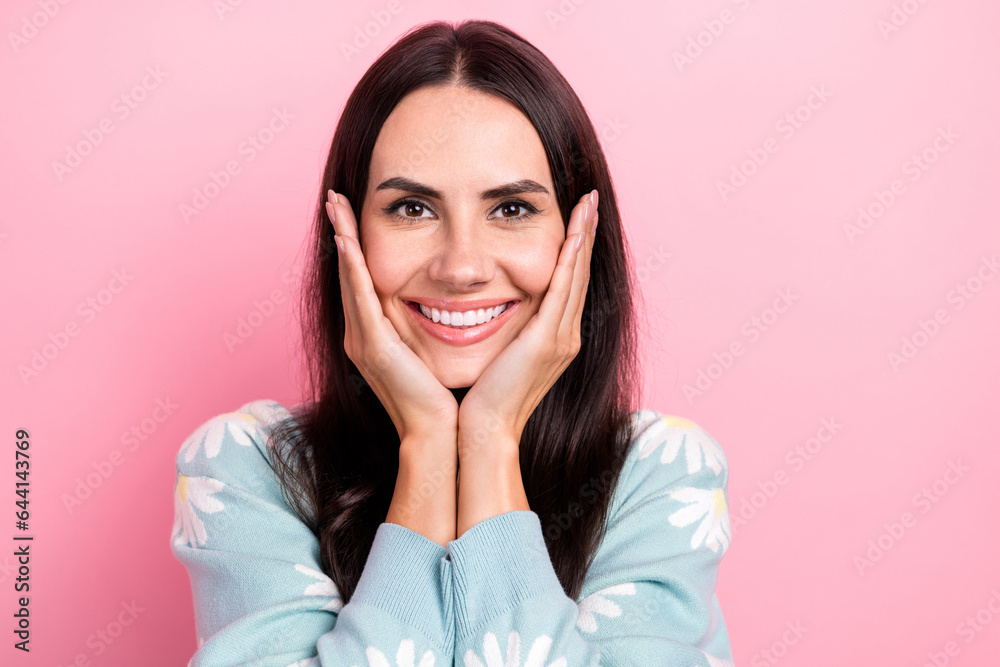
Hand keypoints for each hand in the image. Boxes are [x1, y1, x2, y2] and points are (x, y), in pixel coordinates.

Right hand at [327, 189, 458, 442]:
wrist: (435, 433)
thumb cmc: (438, 397)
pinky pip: (360, 299)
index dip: (354, 246)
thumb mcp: (428, 352)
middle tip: (335, 197)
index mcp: (372, 335)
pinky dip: (353, 269)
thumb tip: (447, 303)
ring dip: (342, 239)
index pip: (361, 280)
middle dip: (341, 232)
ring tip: (336, 206)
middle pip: (348, 273)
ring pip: (350, 279)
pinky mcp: (373, 347)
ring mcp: (362, 341)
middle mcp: (360, 335)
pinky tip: (347, 243)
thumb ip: (425, 327)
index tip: (351, 213)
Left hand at [457, 189, 598, 452]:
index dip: (575, 250)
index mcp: (554, 339)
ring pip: (577, 276)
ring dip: (583, 237)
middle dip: (586, 234)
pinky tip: (573, 234)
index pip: (569, 284)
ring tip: (586, 205)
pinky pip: (563, 290)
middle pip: (580, 274)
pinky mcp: (547, 341)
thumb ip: (503, 331)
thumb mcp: (498, 355)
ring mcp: (561, 339)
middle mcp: (565, 336)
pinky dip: (570, 260)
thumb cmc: (482, 398)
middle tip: (589, 200)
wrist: (483, 431)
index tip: (577, 219)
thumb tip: (485, 307)